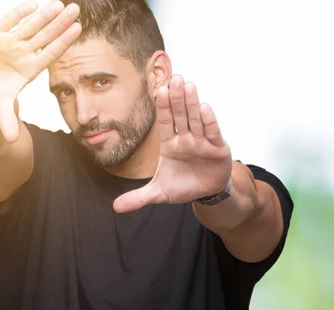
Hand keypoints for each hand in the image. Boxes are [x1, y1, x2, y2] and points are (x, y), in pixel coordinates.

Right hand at [0, 0, 80, 141]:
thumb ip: (6, 121)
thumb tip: (10, 140)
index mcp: (29, 68)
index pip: (51, 52)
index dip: (64, 41)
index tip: (78, 29)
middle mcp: (24, 52)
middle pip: (46, 35)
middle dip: (60, 22)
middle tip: (76, 9)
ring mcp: (10, 42)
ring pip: (31, 25)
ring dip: (45, 14)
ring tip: (60, 3)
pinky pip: (8, 20)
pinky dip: (19, 12)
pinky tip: (32, 4)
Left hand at [113, 75, 232, 212]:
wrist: (207, 192)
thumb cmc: (183, 186)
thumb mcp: (159, 193)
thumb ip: (138, 198)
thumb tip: (115, 208)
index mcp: (170, 144)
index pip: (165, 122)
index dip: (162, 107)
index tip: (159, 90)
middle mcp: (186, 138)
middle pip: (180, 115)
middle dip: (177, 98)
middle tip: (175, 78)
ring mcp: (202, 141)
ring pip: (196, 119)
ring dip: (192, 103)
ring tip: (189, 86)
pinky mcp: (218, 148)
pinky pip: (213, 132)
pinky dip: (209, 122)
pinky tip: (205, 107)